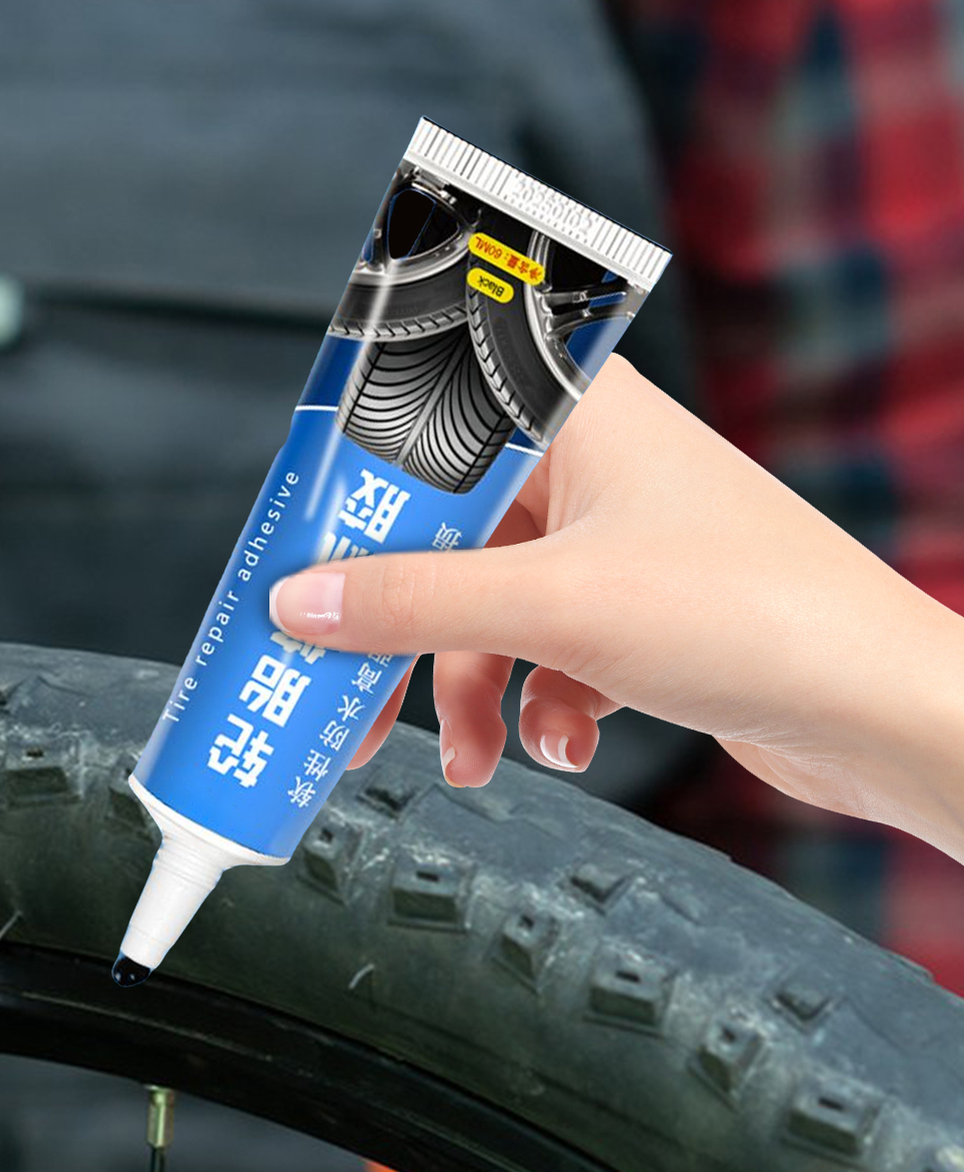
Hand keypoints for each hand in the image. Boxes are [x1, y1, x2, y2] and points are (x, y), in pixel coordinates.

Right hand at [269, 356, 963, 866]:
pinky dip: (535, 705)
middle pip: (441, 538)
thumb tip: (301, 604)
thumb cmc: (753, 613)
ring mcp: (613, 543)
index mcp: (569, 411)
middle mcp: (589, 465)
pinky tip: (558, 745)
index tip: (292, 560)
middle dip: (397, 633)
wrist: (879, 708)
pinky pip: (541, 653)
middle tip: (341, 692)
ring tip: (467, 760)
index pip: (419, 426)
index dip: (348, 497)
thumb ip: (410, 606)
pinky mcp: (634, 613)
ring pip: (486, 610)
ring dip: (467, 692)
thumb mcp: (550, 607)